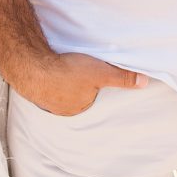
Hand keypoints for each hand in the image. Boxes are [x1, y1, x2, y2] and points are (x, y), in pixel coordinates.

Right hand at [23, 51, 148, 115]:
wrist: (32, 67)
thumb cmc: (67, 72)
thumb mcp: (100, 72)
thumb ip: (122, 78)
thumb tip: (144, 82)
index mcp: (79, 108)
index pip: (91, 98)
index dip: (92, 87)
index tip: (91, 76)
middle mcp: (62, 109)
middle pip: (74, 96)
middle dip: (76, 86)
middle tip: (77, 70)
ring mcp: (45, 101)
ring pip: (58, 92)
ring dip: (59, 82)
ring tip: (62, 68)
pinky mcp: (33, 89)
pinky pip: (43, 86)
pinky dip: (46, 79)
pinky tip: (47, 69)